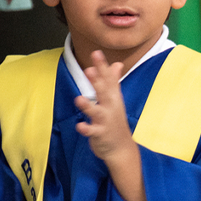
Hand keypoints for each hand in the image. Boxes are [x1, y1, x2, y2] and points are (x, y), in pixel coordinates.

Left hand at [75, 51, 135, 165]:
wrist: (120, 147)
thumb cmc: (115, 121)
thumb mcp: (116, 99)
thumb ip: (113, 81)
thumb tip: (117, 64)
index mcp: (113, 97)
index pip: (109, 79)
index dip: (102, 67)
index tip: (96, 53)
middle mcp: (111, 107)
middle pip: (104, 92)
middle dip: (98, 81)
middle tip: (90, 69)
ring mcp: (105, 120)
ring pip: (97, 112)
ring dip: (88, 106)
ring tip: (79, 99)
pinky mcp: (100, 134)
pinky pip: (92, 131)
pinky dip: (86, 129)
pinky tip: (80, 126)